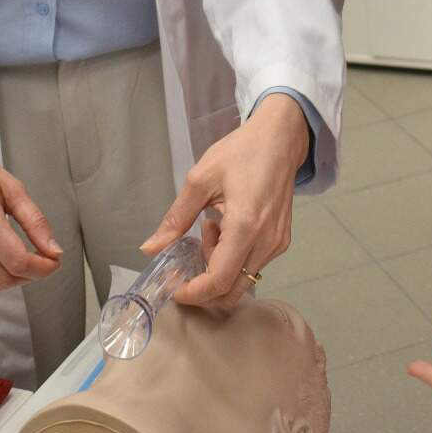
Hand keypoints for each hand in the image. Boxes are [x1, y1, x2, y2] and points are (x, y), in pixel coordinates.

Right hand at [0, 159, 63, 291]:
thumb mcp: (13, 189)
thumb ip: (35, 221)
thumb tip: (54, 251)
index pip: (17, 261)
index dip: (42, 268)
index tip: (54, 261)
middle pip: (5, 279)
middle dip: (31, 275)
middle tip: (41, 260)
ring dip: (12, 278)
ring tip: (21, 258)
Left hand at [140, 95, 309, 307]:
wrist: (280, 140)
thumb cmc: (240, 153)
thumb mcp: (200, 180)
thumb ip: (175, 219)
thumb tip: (150, 248)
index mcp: (245, 226)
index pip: (218, 280)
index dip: (193, 292)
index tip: (173, 287)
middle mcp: (266, 242)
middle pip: (232, 291)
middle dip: (204, 287)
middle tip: (186, 262)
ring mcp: (277, 244)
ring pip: (242, 279)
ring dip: (218, 268)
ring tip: (210, 230)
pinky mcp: (282, 241)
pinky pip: (253, 266)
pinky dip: (232, 259)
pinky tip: (226, 229)